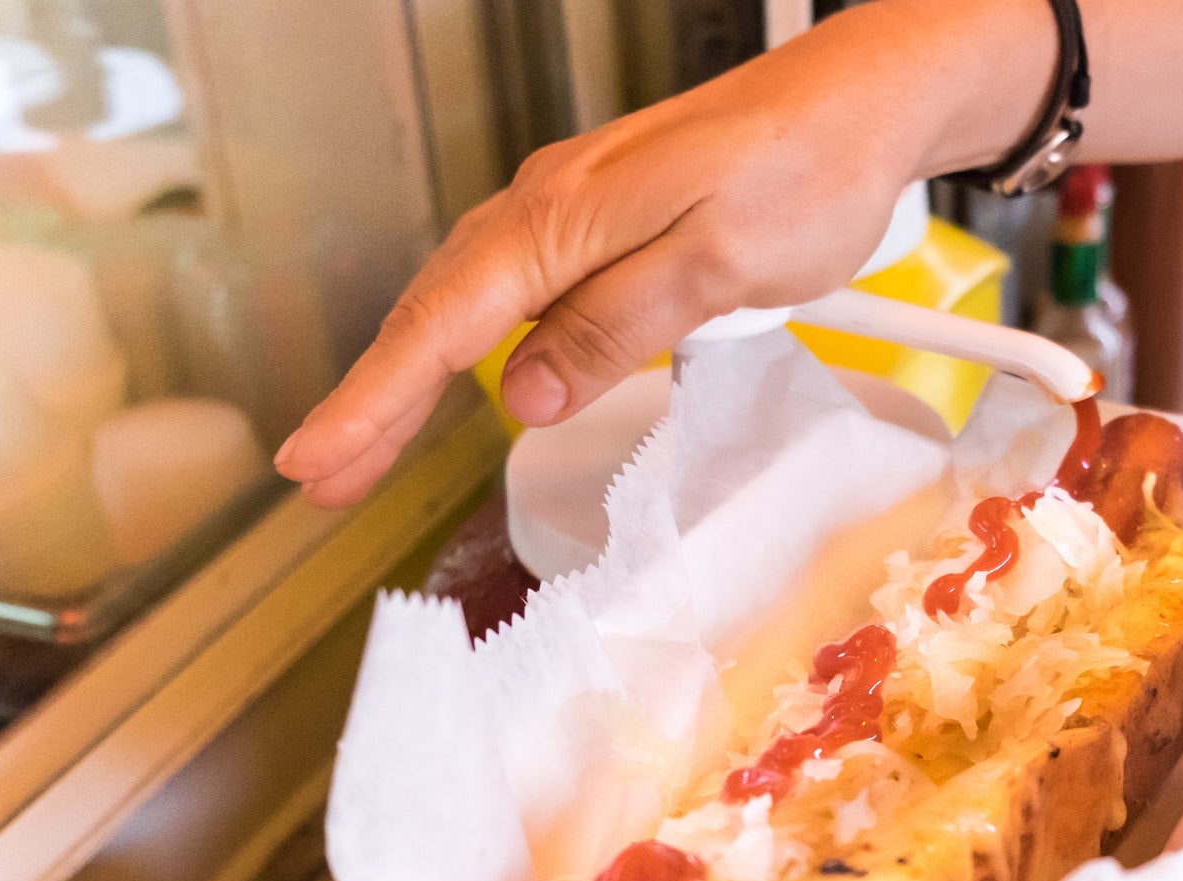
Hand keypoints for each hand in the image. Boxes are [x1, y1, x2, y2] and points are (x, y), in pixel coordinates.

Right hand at [275, 0, 1049, 506]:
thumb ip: (619, 324)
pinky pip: (514, 290)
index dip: (374, 401)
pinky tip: (469, 380)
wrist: (865, 100)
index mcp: (564, 218)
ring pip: (468, 304)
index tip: (317, 460)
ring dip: (414, 379)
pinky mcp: (606, 220)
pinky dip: (473, 343)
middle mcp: (551, 207)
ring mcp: (574, 210)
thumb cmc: (809, 168)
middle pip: (435, 318)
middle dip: (372, 402)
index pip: (442, 327)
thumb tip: (527, 394)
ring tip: (372, 448)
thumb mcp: (721, 261)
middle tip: (322, 478)